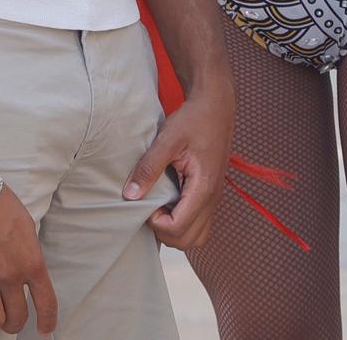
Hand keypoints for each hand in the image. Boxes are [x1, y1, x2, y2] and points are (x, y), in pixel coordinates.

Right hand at [0, 153, 55, 332]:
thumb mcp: (27, 227)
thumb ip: (29, 254)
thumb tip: (27, 272)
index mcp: (32, 262)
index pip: (46, 304)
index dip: (47, 321)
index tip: (44, 330)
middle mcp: (10, 276)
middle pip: (17, 318)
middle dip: (15, 323)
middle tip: (10, 319)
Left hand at [124, 78, 231, 250]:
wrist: (216, 105)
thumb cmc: (194, 119)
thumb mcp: (167, 139)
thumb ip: (149, 168)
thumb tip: (129, 195)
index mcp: (204, 187)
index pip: (179, 228)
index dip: (158, 224)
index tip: (147, 204)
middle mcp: (213, 198)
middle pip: (189, 240)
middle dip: (166, 232)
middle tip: (151, 208)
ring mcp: (215, 198)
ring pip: (197, 237)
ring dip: (176, 231)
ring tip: (161, 207)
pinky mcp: (212, 194)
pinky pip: (200, 224)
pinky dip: (184, 223)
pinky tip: (170, 203)